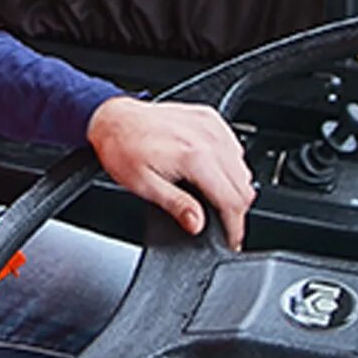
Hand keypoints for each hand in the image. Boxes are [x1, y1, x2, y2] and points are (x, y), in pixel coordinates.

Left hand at [87, 96, 256, 248]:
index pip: (231, 200)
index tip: (231, 240)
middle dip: (236, 211)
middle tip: (222, 225)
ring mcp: (212, 126)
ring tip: (215, 201)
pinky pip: (234, 148)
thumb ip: (175, 205)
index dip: (234, 227)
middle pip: (243, 187)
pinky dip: (230, 165)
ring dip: (235, 188)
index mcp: (194, 157)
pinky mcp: (210, 118)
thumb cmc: (122, 148)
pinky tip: (212, 173)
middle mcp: (208, 139)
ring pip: (243, 168)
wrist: (113, 118)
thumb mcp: (143, 185)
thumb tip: (197, 224)